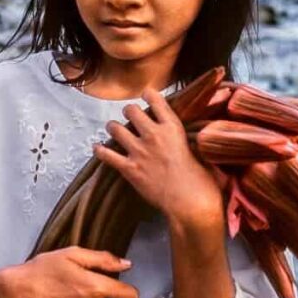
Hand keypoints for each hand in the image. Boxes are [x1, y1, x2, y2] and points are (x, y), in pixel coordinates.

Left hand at [94, 89, 223, 228]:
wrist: (190, 202)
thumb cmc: (201, 181)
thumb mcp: (198, 150)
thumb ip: (186, 140)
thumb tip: (185, 138)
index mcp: (173, 128)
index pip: (156, 101)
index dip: (149, 94)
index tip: (146, 94)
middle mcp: (154, 135)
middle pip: (131, 111)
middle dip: (129, 111)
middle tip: (129, 116)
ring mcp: (139, 151)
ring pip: (115, 128)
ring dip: (113, 127)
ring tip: (114, 129)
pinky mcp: (129, 168)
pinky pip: (107, 155)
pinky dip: (100, 151)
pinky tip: (97, 148)